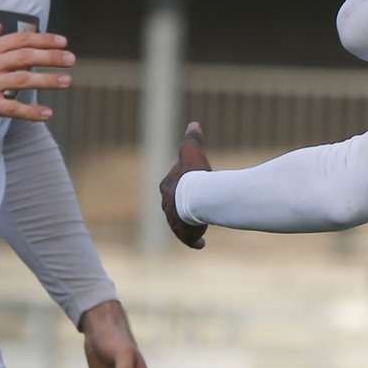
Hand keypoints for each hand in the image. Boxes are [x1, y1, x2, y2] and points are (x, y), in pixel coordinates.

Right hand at [0, 23, 73, 126]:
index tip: (63, 41)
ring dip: (48, 80)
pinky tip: (47, 114)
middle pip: (26, 56)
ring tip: (67, 82)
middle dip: (52, 56)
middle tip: (72, 60)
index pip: (20, 39)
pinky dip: (31, 111)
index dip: (44, 39)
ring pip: (23, 79)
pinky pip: (12, 107)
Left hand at [159, 121, 211, 248]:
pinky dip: (194, 241)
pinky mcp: (184, 233)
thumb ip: (192, 139)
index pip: (171, 186)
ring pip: (181, 224)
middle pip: (175, 206)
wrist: (196, 197)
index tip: (192, 185)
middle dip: (184, 207)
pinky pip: (189, 239)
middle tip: (197, 207)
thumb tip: (193, 123)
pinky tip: (201, 243)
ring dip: (190, 224)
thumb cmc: (194, 174)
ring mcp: (174, 221)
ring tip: (200, 226)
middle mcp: (167, 206)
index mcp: (166, 187)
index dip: (182, 185)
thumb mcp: (192, 151)